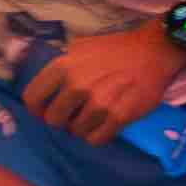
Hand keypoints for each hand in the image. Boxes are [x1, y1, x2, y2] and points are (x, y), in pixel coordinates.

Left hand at [21, 17, 185, 137]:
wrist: (153, 51)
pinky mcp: (119, 116)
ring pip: (76, 132)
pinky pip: (97, 139)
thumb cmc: (114, 48)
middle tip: (72, 115)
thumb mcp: (79, 47)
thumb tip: (45, 85)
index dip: (36, 109)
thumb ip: (61, 65)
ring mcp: (98, 103)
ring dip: (81, 128)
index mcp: (63, 66)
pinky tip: (103, 126)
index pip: (32, 98)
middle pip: (53, 120)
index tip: (43, 112)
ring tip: (91, 118)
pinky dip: (97, 136)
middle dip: (60, 120)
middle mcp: (77, 85)